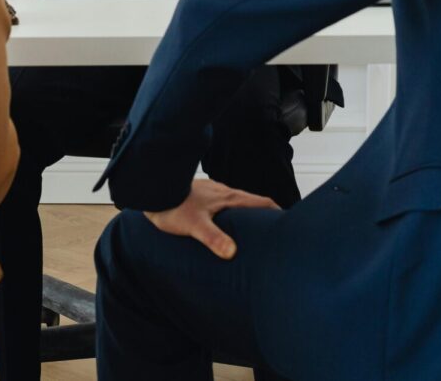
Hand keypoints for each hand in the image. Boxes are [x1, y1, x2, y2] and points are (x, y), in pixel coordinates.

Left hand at [143, 178, 278, 258]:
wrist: (151, 188)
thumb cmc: (171, 205)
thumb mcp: (194, 225)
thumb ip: (213, 237)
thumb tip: (232, 252)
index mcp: (229, 197)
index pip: (262, 201)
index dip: (278, 212)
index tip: (289, 224)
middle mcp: (224, 192)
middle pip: (253, 203)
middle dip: (265, 216)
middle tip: (273, 234)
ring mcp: (213, 193)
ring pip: (237, 204)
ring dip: (247, 216)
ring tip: (252, 235)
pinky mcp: (202, 196)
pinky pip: (223, 205)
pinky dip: (231, 215)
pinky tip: (224, 227)